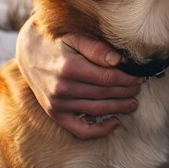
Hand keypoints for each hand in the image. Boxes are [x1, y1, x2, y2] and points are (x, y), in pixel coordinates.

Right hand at [15, 19, 143, 138]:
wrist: (29, 52)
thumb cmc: (57, 41)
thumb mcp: (75, 37)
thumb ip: (96, 48)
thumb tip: (118, 60)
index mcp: (69, 68)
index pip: (108, 78)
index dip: (128, 79)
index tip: (139, 77)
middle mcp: (62, 89)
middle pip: (105, 94)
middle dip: (126, 92)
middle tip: (139, 88)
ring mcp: (57, 104)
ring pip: (97, 110)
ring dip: (119, 108)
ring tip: (133, 103)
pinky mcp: (54, 113)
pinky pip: (80, 129)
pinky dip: (100, 130)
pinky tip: (115, 122)